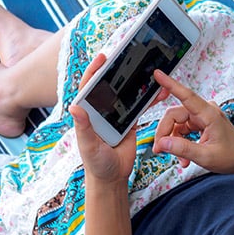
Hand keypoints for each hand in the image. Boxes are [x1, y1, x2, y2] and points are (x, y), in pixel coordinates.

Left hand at [69, 53, 137, 184]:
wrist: (112, 177)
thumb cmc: (95, 163)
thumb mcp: (88, 145)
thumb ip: (83, 127)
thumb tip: (74, 107)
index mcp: (88, 113)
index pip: (88, 87)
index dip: (94, 71)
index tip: (103, 57)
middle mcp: (101, 111)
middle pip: (109, 85)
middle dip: (119, 71)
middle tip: (130, 57)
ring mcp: (116, 115)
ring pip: (127, 94)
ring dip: (138, 84)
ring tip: (148, 72)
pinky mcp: (130, 121)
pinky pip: (140, 106)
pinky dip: (150, 99)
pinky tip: (159, 92)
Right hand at [152, 70, 233, 175]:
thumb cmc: (232, 155)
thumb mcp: (206, 156)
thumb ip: (183, 149)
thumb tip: (163, 143)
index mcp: (209, 114)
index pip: (186, 96)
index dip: (170, 84)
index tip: (158, 74)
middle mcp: (205, 111)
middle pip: (173, 115)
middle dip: (165, 133)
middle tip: (161, 150)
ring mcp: (202, 116)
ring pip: (176, 123)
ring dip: (174, 142)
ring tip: (181, 159)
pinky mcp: (200, 122)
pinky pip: (182, 128)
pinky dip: (180, 142)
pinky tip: (184, 156)